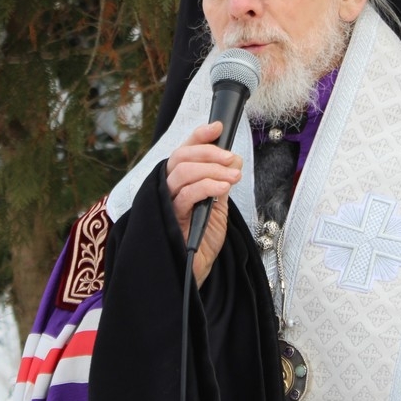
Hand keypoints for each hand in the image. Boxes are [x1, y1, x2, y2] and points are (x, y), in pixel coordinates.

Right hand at [165, 120, 243, 285]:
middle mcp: (169, 189)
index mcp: (180, 183)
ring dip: (211, 169)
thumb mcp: (218, 206)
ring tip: (232, 177)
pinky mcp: (170, 219)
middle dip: (208, 152)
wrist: (196, 273)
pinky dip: (206, 186)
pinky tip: (223, 189)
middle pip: (180, 156)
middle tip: (231, 158)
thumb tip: (234, 159)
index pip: (184, 151)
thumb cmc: (202, 241)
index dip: (199, 136)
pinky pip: (185, 195)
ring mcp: (167, 204)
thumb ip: (221, 182)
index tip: (218, 127)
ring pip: (181, 172)